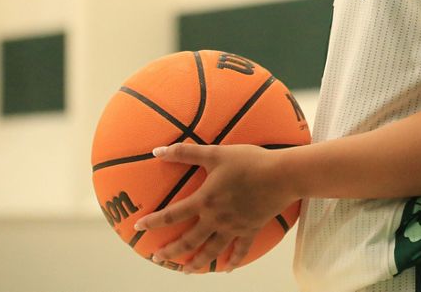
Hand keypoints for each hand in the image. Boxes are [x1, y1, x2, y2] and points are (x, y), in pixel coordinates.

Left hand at [134, 143, 292, 272]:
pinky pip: (241, 249)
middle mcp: (216, 218)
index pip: (172, 214)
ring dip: (197, 262)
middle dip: (171, 251)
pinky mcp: (251, 228)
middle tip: (158, 259)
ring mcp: (234, 227)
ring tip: (187, 271)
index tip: (138, 228)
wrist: (282, 176)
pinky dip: (233, 260)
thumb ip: (186, 153)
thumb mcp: (217, 153)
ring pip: (211, 250)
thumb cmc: (250, 161)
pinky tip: (228, 268)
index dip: (153, 222)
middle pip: (189, 240)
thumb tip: (157, 150)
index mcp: (205, 200)